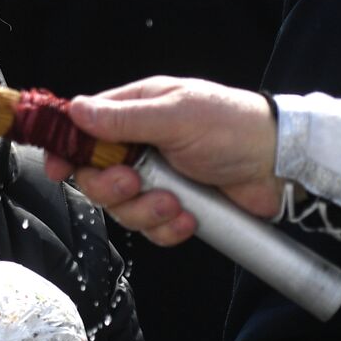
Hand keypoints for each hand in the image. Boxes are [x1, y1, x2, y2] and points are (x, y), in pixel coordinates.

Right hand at [43, 76, 282, 244]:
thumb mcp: (177, 115)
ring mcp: (156, 178)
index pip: (83, 130)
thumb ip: (124, 118)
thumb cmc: (233, 125)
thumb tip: (76, 111)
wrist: (282, 165)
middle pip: (94, 176)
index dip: (66, 150)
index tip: (58, 170)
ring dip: (145, 211)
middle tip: (134, 182)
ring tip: (176, 203)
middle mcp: (139, 145)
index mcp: (135, 112)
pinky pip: (150, 228)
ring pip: (120, 207)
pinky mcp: (173, 207)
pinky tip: (189, 216)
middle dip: (111, 188)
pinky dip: (167, 228)